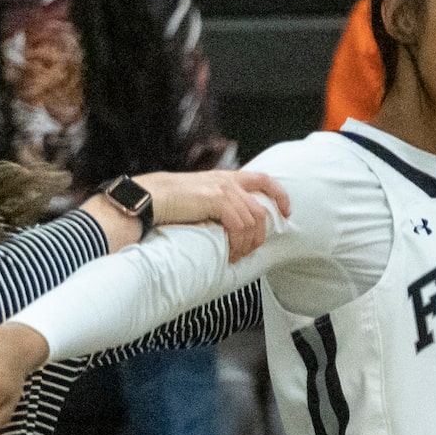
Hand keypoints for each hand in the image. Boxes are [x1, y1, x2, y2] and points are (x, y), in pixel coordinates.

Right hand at [137, 169, 291, 261]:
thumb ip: (220, 205)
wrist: (149, 198)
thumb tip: (235, 226)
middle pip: (261, 210)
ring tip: (235, 256)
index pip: (264, 179)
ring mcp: (224, 189)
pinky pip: (240, 226)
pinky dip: (238, 242)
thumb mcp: (200, 199)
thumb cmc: (170, 203)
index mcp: (226, 178)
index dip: (280, 195)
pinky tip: (230, 252)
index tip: (286, 212)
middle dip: (260, 235)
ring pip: (253, 221)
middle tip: (248, 252)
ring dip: (247, 243)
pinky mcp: (217, 199)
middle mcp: (228, 181)